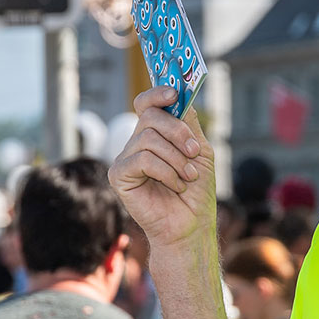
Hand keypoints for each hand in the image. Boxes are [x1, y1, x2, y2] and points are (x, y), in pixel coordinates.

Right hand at [108, 88, 214, 249]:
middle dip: (178, 132)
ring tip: (188, 176)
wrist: (191, 224)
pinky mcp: (118, 176)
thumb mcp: (200, 151)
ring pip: (149, 139)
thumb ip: (189, 123)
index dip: (157, 94)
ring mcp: (125, 158)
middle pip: (150, 117)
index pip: (146, 104)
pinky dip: (166, 172)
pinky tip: (175, 186)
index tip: (174, 94)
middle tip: (194, 152)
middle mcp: (137, 143)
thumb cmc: (196, 190)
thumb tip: (181, 94)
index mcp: (155, 134)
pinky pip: (142, 160)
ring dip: (177, 158)